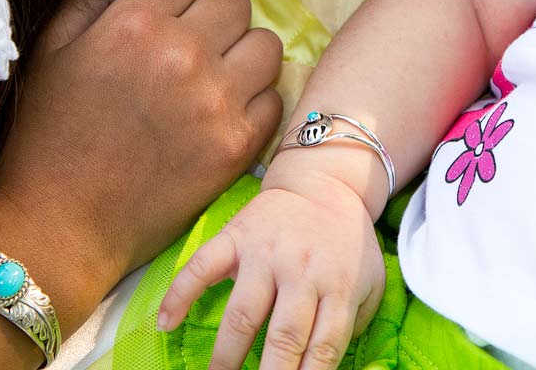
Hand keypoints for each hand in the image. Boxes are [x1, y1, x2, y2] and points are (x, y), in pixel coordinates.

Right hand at [0, 0, 284, 285]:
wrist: (60, 225)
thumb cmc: (47, 137)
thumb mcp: (50, 51)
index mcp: (134, 23)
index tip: (165, 14)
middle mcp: (183, 53)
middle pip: (234, 1)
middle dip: (212, 18)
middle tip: (191, 47)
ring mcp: (217, 101)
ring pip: (266, 44)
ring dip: (241, 55)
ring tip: (216, 78)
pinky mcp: (238, 146)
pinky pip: (274, 97)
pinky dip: (253, 102)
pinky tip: (222, 115)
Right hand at [159, 170, 385, 369]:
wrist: (323, 183)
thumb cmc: (347, 243)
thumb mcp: (370, 282)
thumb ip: (356, 324)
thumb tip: (323, 365)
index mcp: (338, 287)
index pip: (323, 348)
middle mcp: (301, 272)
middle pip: (283, 337)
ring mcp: (264, 253)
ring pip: (242, 314)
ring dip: (225, 356)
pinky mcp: (235, 237)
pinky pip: (202, 266)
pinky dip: (179, 294)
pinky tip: (165, 324)